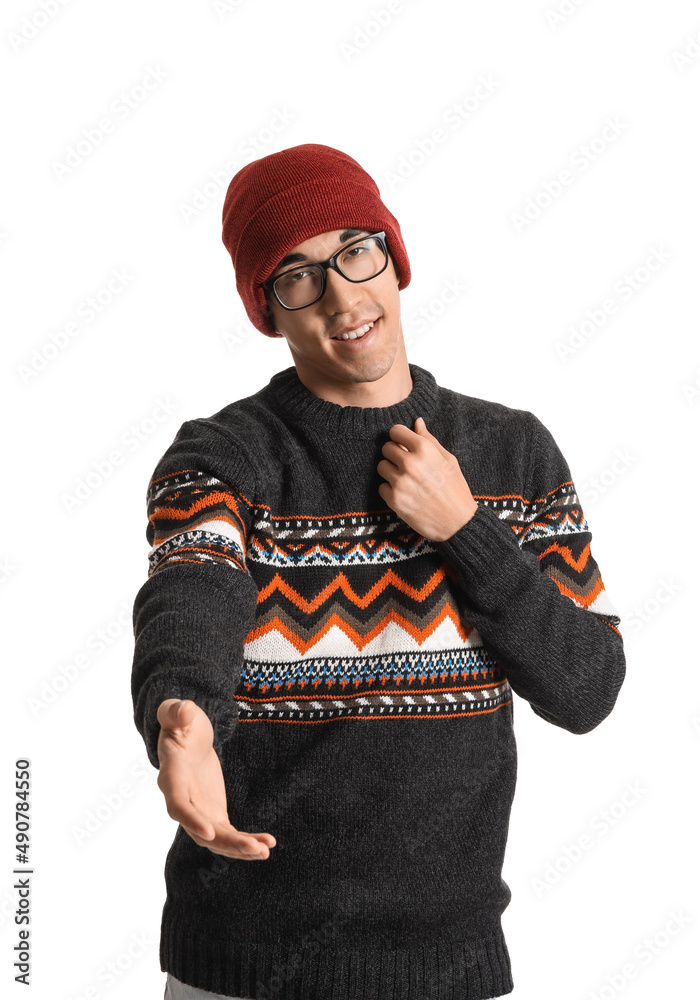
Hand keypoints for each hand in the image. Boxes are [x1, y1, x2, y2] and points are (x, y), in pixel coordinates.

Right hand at [156, 699, 275, 860]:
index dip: (191, 820)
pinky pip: (229, 834)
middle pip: (201, 830)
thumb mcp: (178, 712)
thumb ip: (178, 712)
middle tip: (254, 849)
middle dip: (227, 843)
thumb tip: (186, 711)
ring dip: (240, 848)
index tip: (210, 832)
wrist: (188, 738)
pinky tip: (267, 844)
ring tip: (265, 851)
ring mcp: (198, 811)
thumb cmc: (181, 723)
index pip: (178, 804)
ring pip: (217, 839)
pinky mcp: (213, 814)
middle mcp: (182, 801)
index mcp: (172, 777)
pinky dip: (247, 841)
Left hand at [377, 416, 478, 541]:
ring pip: (381, 466)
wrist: (458, 522)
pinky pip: (382, 486)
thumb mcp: (448, 460)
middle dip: (395, 454)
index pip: (395, 431)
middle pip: (386, 448)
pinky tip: (406, 494)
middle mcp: (410, 463)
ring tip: (407, 480)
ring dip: (391, 472)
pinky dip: (390, 490)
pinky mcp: (394, 500)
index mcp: (425, 450)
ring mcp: (400, 482)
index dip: (398, 437)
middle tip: (407, 465)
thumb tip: (417, 421)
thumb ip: (429, 440)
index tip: (403, 444)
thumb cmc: (455, 489)